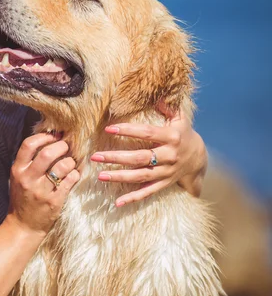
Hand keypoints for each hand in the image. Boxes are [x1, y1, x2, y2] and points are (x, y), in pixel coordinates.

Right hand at [7, 133, 79, 235]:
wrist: (23, 226)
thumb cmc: (22, 198)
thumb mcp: (18, 178)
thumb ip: (28, 161)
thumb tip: (48, 140)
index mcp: (17, 170)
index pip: (29, 145)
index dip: (44, 137)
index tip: (54, 136)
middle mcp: (28, 179)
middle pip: (47, 153)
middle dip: (61, 146)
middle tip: (67, 146)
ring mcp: (41, 191)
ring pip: (61, 166)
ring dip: (70, 161)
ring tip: (70, 162)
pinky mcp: (54, 201)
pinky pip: (70, 181)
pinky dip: (75, 174)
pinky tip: (74, 175)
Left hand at [90, 103, 207, 206]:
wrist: (200, 159)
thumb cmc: (183, 134)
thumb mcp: (180, 118)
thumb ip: (167, 106)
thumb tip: (155, 93)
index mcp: (171, 137)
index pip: (146, 133)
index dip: (128, 130)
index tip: (108, 129)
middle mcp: (169, 156)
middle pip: (139, 157)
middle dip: (116, 157)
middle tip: (95, 156)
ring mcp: (166, 173)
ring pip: (140, 176)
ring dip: (119, 177)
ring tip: (100, 176)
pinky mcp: (164, 184)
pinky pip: (147, 192)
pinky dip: (133, 198)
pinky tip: (117, 203)